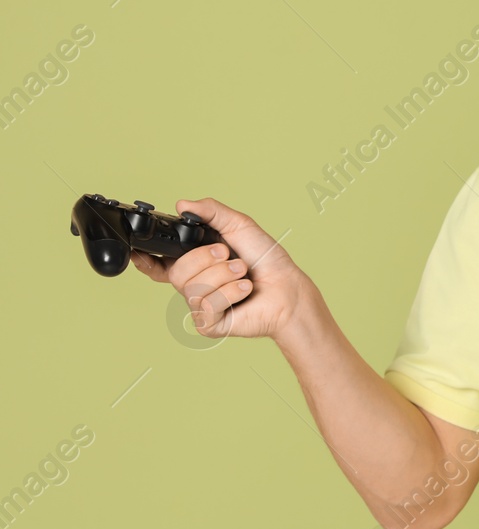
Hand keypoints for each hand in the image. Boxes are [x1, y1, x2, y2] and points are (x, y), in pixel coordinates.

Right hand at [131, 197, 315, 340]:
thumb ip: (211, 212)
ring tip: (243, 272)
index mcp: (195, 262)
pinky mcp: (209, 324)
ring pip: (194, 288)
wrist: (287, 287)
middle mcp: (193, 285)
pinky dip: (232, 292)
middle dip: (206, 259)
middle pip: (177, 272)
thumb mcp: (239, 225)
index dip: (146, 261)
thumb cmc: (266, 258)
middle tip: (229, 255)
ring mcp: (199, 307)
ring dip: (225, 274)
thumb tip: (183, 204)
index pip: (159, 265)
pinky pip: (208, 305)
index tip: (140, 253)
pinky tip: (245, 290)